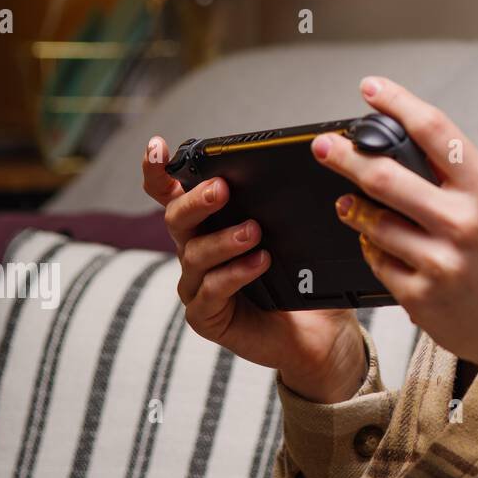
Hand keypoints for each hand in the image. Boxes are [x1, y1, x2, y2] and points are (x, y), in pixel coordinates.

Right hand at [141, 137, 367, 403]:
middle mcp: (196, 251)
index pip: (175, 195)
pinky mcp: (206, 316)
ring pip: (194, 254)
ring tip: (254, 232)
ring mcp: (197, 285)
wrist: (320, 331)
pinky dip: (234, 274)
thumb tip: (300, 164)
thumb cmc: (305, 277)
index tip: (156, 146)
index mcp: (211, 225)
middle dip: (197, 201)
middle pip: (177, 219)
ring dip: (224, 239)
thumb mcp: (296, 233)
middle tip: (222, 189)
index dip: (159, 172)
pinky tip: (259, 262)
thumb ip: (284, 205)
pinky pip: (210, 291)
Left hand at [311, 76, 477, 367]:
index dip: (396, 103)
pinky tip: (374, 244)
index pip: (434, 129)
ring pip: (374, 222)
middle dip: (345, 155)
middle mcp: (465, 221)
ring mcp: (441, 261)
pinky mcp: (422, 296)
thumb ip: (461, 179)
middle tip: (323, 145)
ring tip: (346, 203)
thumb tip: (405, 146)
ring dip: (352, 208)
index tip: (370, 88)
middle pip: (386, 175)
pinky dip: (371, 248)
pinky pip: (378, 260)